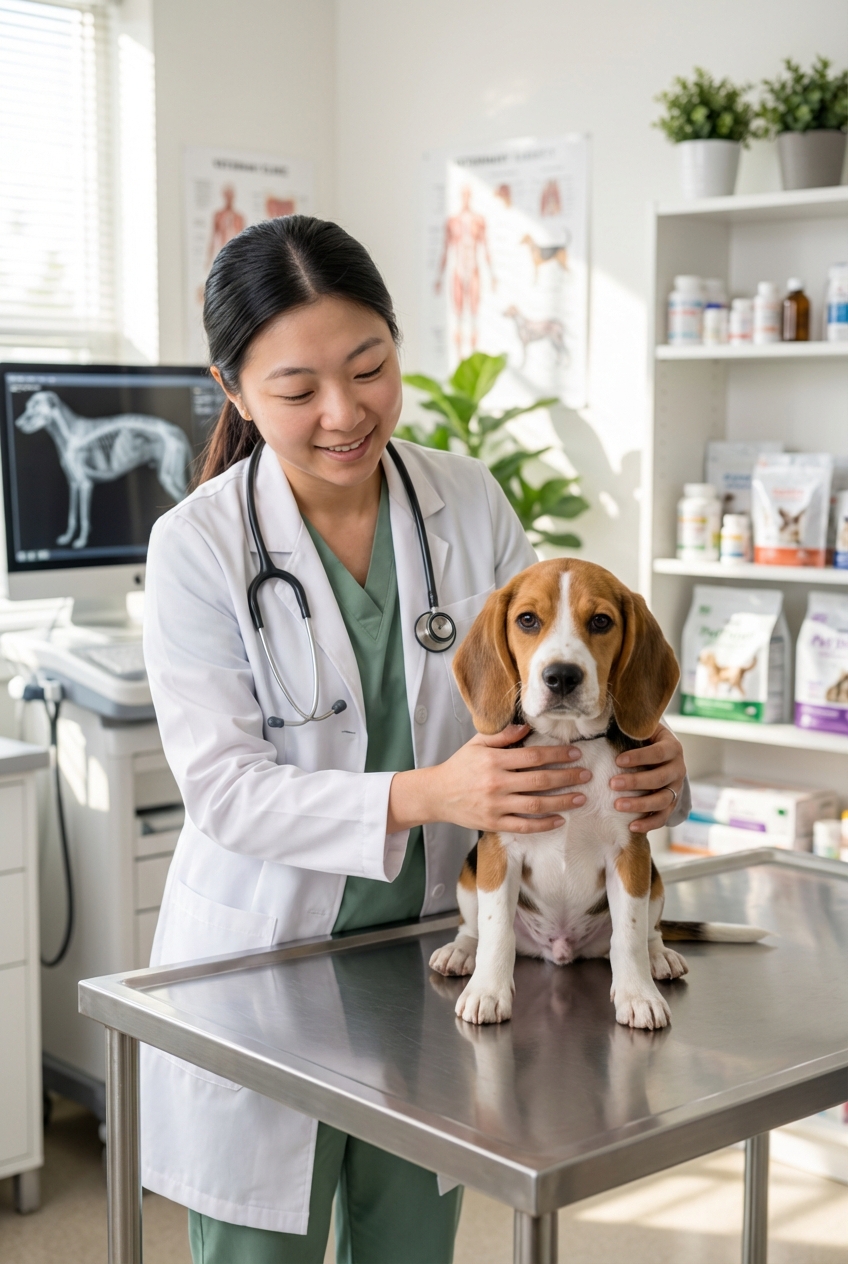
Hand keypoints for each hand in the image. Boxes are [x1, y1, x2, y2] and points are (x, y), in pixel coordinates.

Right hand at [389, 724, 590, 835]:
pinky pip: (524, 826)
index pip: (533, 756)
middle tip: (586, 775)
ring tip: (581, 797)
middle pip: (540, 781)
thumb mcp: (476, 744)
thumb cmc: (459, 766)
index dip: (557, 755)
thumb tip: (526, 726)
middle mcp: (497, 783)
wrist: (436, 795)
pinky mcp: (494, 823)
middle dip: (567, 777)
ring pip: (536, 805)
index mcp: (494, 760)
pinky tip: (560, 820)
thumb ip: (502, 735)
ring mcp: (496, 806)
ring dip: (562, 801)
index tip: (575, 754)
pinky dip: (544, 824)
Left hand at [609, 724, 685, 833]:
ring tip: (617, 805)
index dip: (639, 757)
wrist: (663, 755)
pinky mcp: (671, 804)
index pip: (658, 753)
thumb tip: (605, 724)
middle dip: (635, 782)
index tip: (617, 760)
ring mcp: (676, 788)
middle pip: (659, 779)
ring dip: (639, 804)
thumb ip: (631, 728)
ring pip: (661, 800)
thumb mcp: (644, 730)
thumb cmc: (646, 740)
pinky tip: (631, 826)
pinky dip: (648, 824)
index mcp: (672, 748)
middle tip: (612, 783)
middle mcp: (678, 769)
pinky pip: (662, 817)